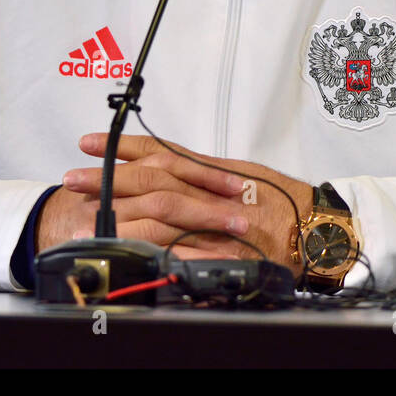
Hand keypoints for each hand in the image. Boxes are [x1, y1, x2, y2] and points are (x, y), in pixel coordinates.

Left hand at [38, 132, 313, 271]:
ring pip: (168, 213)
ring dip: (124, 217)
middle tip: (73, 180)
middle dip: (110, 180)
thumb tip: (159, 162)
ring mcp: (226, 222)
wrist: (322, 228)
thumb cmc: (286, 201)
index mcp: (215, 171)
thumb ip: (200, 172)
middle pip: (155, 181)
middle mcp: (217, 192)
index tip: (88, 144)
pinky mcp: (235, 252)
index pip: (161, 153)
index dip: (122, 148)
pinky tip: (137, 250)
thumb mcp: (241, 175)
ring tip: (89, 222)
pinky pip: (196, 250)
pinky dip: (165, 249)